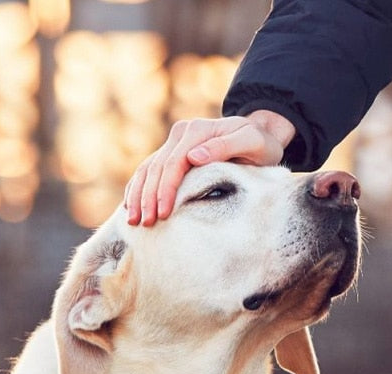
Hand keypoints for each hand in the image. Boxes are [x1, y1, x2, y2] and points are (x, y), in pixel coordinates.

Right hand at [125, 110, 295, 225]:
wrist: (260, 133)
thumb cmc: (260, 144)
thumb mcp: (250, 143)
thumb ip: (224, 147)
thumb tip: (194, 156)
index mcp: (196, 131)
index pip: (173, 164)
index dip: (166, 190)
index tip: (163, 214)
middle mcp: (182, 133)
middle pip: (157, 168)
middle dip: (148, 197)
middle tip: (145, 224)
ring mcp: (175, 142)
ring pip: (148, 169)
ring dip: (138, 194)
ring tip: (132, 220)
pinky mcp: (174, 152)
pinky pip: (150, 170)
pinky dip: (139, 187)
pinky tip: (131, 206)